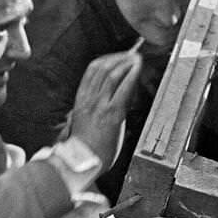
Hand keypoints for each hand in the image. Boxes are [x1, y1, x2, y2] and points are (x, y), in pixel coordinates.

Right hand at [66, 47, 144, 166]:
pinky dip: (131, 75)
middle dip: (120, 57)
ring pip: (112, 74)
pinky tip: (137, 70)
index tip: (118, 56)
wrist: (82, 162)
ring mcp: (100, 105)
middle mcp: (89, 99)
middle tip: (132, 54)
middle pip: (103, 68)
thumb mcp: (81, 123)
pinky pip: (122, 89)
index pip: (92, 70)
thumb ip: (90, 109)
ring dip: (127, 63)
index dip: (107, 58)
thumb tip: (106, 100)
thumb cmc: (83, 148)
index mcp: (81, 100)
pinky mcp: (111, 114)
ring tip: (137, 59)